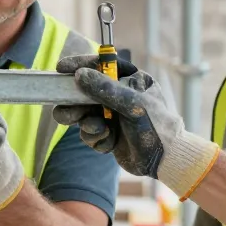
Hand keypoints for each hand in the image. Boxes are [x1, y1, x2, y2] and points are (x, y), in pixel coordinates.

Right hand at [52, 56, 219, 199]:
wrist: (165, 160)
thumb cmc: (155, 126)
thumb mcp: (132, 104)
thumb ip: (105, 89)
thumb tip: (80, 75)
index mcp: (131, 79)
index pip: (102, 65)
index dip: (81, 64)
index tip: (61, 68)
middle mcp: (119, 95)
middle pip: (85, 91)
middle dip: (76, 104)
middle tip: (68, 113)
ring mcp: (112, 114)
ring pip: (83, 114)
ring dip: (87, 124)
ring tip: (100, 130)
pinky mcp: (107, 133)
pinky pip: (89, 132)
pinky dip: (96, 139)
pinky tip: (110, 143)